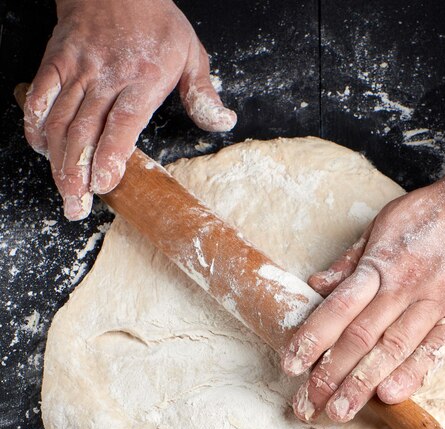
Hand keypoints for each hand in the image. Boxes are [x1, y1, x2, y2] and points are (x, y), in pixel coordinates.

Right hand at [23, 0, 235, 219]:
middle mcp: (106, 78)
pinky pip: (40, 96)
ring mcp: (77, 70)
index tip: (103, 182)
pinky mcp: (55, 62)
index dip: (110, 154)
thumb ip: (203, 94)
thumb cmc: (155, 22)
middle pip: (86, 131)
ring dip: (57, 161)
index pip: (123, 123)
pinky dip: (36, 124)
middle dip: (78, 173)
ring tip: (64, 193)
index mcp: (141, 80)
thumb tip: (224, 122)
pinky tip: (40, 149)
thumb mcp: (191, 53)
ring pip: (60, 121)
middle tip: (77, 207)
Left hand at [282, 46, 444, 424]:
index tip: (289, 366)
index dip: (311, 338)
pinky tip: (392, 395)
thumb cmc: (441, 209)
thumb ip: (353, 259)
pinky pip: (438, 348)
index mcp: (380, 264)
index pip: (337, 308)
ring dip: (363, 383)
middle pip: (359, 336)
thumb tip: (317, 284)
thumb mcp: (387, 223)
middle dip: (329, 374)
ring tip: (339, 411)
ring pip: (393, 348)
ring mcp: (437, 301)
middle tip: (306, 405)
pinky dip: (414, 372)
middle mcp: (404, 286)